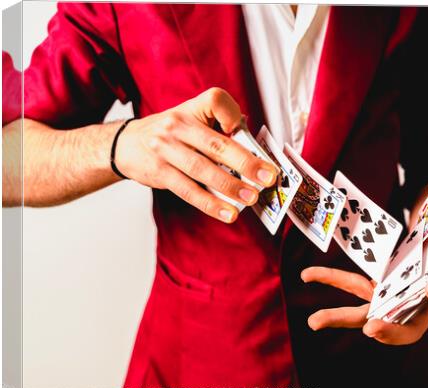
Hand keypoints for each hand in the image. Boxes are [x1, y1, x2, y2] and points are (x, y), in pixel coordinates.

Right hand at [114, 87, 277, 222]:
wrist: (127, 144)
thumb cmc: (172, 134)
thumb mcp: (191, 121)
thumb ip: (219, 132)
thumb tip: (255, 154)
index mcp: (191, 109)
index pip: (215, 101)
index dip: (232, 114)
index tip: (242, 129)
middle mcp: (177, 126)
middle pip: (215, 144)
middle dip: (245, 163)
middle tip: (267, 177)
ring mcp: (166, 149)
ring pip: (203, 170)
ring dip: (230, 187)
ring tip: (251, 198)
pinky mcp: (159, 172)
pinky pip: (189, 191)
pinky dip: (210, 203)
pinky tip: (228, 213)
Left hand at [301, 192, 427, 344]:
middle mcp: (418, 301)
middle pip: (408, 327)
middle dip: (391, 330)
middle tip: (374, 329)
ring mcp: (393, 297)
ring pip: (369, 314)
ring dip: (341, 317)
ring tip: (314, 321)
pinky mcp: (374, 287)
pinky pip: (351, 287)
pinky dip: (331, 279)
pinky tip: (307, 275)